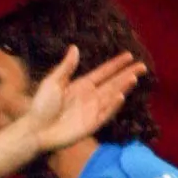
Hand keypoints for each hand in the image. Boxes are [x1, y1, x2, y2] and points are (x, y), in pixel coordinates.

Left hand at [24, 47, 145, 154]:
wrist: (34, 130)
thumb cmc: (41, 106)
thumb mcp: (52, 83)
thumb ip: (66, 67)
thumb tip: (74, 47)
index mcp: (81, 85)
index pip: (103, 73)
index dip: (116, 65)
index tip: (129, 55)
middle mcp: (90, 97)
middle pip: (113, 83)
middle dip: (127, 74)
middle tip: (143, 66)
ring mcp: (92, 110)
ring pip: (112, 96)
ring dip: (123, 87)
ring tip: (134, 77)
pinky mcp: (91, 124)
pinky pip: (105, 114)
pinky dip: (113, 105)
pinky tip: (121, 95)